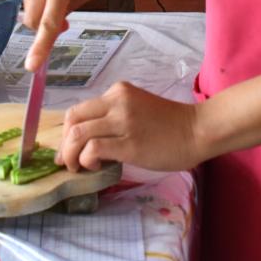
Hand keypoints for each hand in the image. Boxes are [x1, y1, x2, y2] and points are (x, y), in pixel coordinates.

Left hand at [57, 81, 204, 173]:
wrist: (198, 131)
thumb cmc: (171, 125)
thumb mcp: (137, 110)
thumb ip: (114, 118)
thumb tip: (88, 142)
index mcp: (117, 92)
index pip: (78, 110)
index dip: (67, 132)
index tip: (68, 150)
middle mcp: (116, 101)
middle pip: (72, 119)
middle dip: (63, 144)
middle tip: (69, 162)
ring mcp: (122, 121)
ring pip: (77, 134)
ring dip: (71, 155)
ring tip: (79, 167)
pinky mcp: (128, 143)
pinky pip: (92, 149)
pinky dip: (86, 160)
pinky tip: (97, 167)